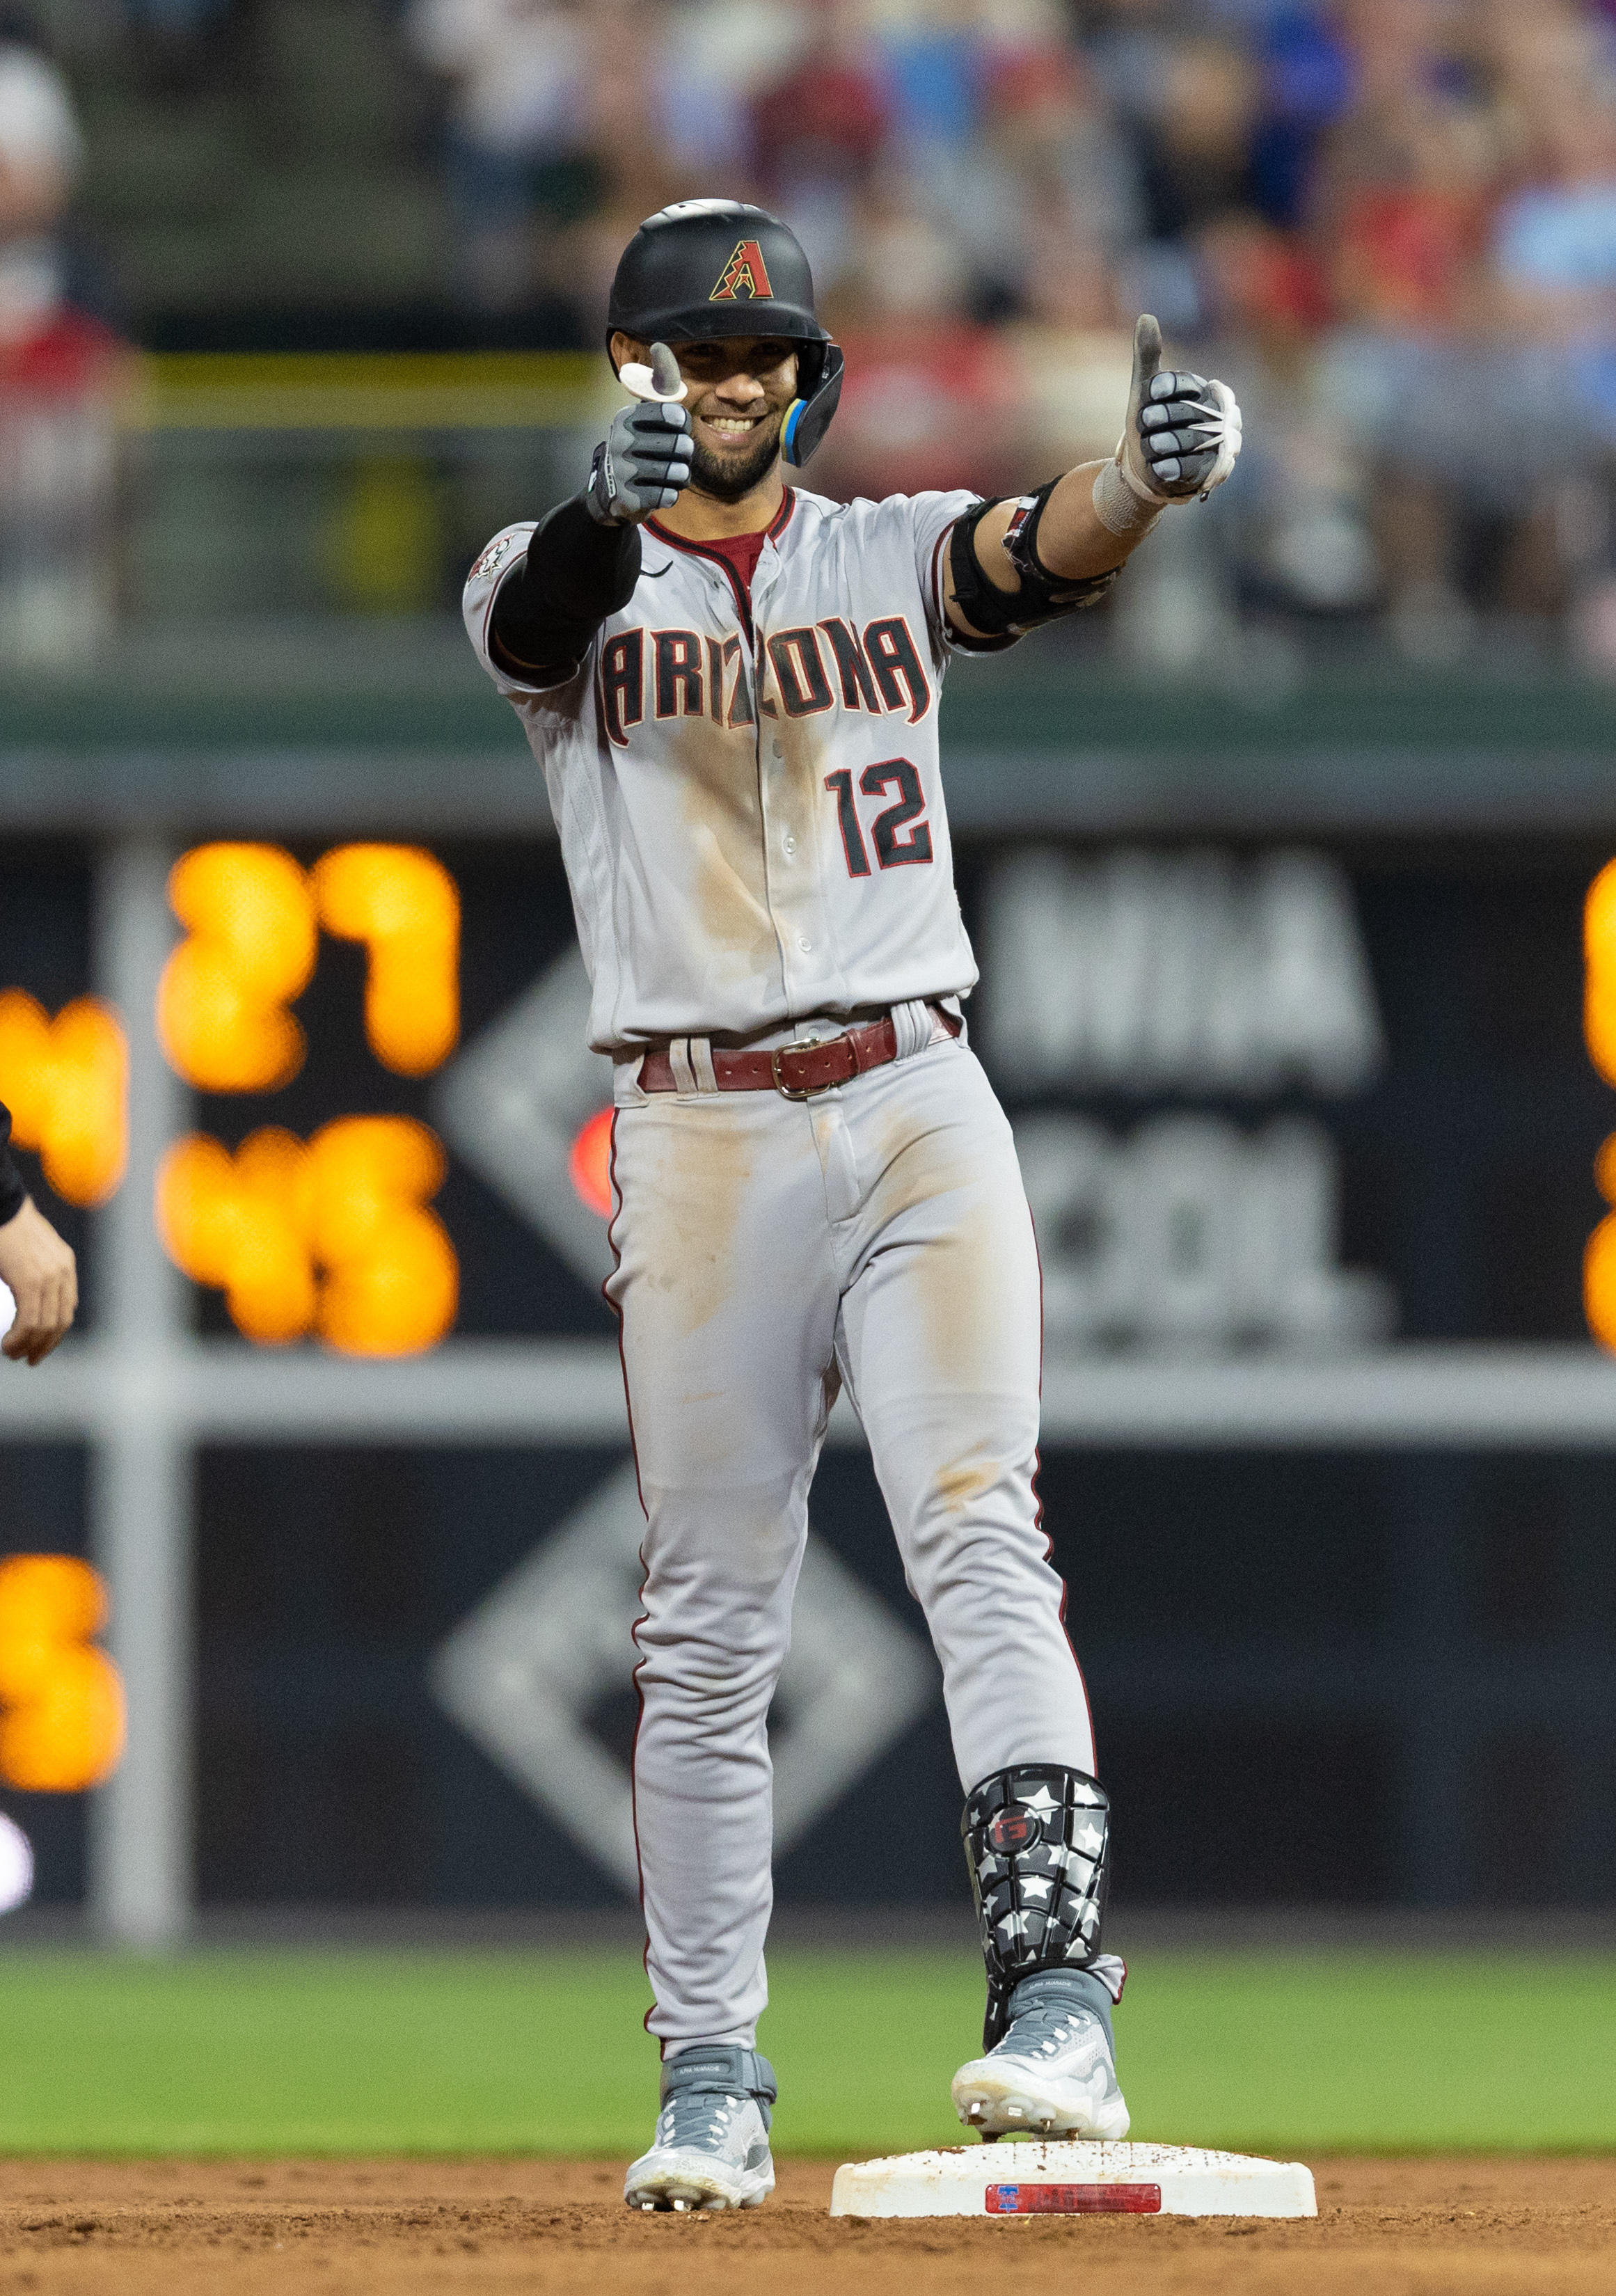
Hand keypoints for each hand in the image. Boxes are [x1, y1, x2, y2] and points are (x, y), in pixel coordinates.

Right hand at [0, 1197, 77, 1365]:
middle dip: (45, 1345)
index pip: (67, 1308)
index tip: (42, 1346)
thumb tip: (39, 1298)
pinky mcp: (31, 1282)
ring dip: (29, 1346)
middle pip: (60, 1321)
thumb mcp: (31, 1250)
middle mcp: (62, 1271)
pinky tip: (8, 1345)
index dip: (55, 1332)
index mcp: (65, 1263)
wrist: (1, 1206)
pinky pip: (30, 1321)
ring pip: (45, 1326)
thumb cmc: (8, 1227)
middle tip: (29, 1359)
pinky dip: (19, 1339)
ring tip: (14, 1354)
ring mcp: (49, 1277)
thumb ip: (40, 1271)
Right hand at [585, 344, 692, 525]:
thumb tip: (659, 345)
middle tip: (672, 456)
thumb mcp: (645, 413)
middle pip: (682, 446)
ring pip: (679, 473)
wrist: (610, 493)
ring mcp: (623, 471)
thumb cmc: (639, 445)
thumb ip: (659, 384)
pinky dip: (670, 495)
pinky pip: (670, 496)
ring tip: (666, 474)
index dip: (682, 426)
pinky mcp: (629, 499)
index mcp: (627, 417)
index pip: (675, 415)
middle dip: (684, 454)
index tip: (673, 428)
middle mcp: (621, 441)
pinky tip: (657, 491)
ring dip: (680, 476)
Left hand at [1117, 314, 1241, 505]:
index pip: (1188, 385)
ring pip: (1193, 440)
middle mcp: (1219, 417)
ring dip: (1168, 443)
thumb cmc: (1149, 425)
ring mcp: (1219, 446)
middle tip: (1144, 421)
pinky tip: (1159, 469)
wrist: (1146, 470)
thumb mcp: (1144, 392)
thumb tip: (1146, 317)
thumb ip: (1147, 357)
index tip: (1149, 393)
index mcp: (1206, 392)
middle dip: (1165, 416)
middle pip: (1191, 412)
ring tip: (1151, 446)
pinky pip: (1196, 468)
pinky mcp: (1213, 473)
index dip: (1169, 388)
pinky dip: (1175, 468)